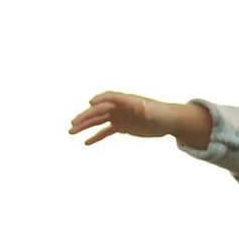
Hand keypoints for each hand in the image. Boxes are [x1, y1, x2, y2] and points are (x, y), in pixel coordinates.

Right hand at [69, 90, 188, 144]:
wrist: (166, 121)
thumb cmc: (160, 113)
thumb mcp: (152, 111)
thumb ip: (144, 108)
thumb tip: (139, 106)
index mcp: (124, 100)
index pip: (108, 98)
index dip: (99, 100)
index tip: (90, 105)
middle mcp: (118, 107)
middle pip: (98, 111)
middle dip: (85, 117)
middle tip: (72, 125)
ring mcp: (118, 116)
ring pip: (98, 121)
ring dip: (85, 126)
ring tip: (72, 132)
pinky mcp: (120, 126)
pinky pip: (105, 131)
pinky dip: (96, 137)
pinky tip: (86, 142)